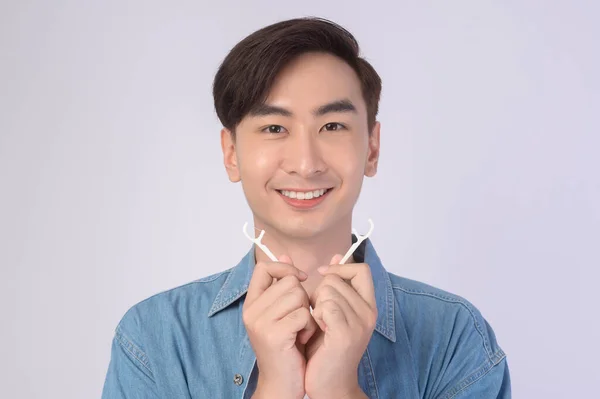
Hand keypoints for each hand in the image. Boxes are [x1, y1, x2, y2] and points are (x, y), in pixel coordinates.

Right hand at [244, 255, 317, 398]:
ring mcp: (260, 322)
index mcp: (251, 302)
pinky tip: (302, 341)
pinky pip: (303, 315)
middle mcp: (251, 310)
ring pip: (298, 296)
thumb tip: (284, 252)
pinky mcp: (274, 334)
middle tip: (298, 320)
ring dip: (307, 314)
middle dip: (302, 298)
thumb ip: (281, 284)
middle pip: (288, 282)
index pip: (264, 267)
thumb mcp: (281, 312)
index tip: (301, 278)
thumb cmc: (286, 347)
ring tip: (300, 331)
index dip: (285, 268)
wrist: (282, 384)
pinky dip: (309, 328)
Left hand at [304, 255, 376, 398]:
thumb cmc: (326, 348)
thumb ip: (336, 285)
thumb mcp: (333, 311)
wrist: (329, 385)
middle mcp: (369, 313)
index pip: (361, 269)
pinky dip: (315, 316)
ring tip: (319, 325)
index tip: (324, 276)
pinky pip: (325, 306)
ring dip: (315, 305)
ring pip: (327, 291)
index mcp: (368, 305)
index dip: (341, 267)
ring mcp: (359, 324)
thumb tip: (335, 255)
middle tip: (319, 315)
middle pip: (336, 279)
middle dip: (319, 292)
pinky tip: (317, 330)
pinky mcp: (345, 334)